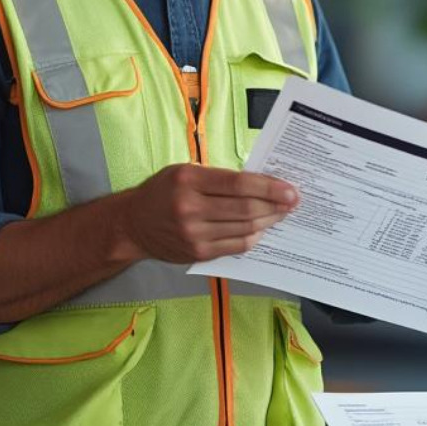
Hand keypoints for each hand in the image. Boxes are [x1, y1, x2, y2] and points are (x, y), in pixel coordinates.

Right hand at [117, 162, 297, 263]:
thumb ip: (219, 177)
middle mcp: (190, 208)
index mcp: (188, 180)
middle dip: (276, 205)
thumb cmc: (163, 191)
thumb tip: (261, 183)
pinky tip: (261, 229)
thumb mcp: (185, 172)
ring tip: (281, 214)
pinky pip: (235, 246)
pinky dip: (252, 237)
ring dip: (269, 221)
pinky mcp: (197, 253)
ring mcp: (193, 234)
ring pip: (244, 228)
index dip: (269, 188)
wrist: (133, 224)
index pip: (239, 184)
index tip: (290, 189)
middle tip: (293, 202)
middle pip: (245, 208)